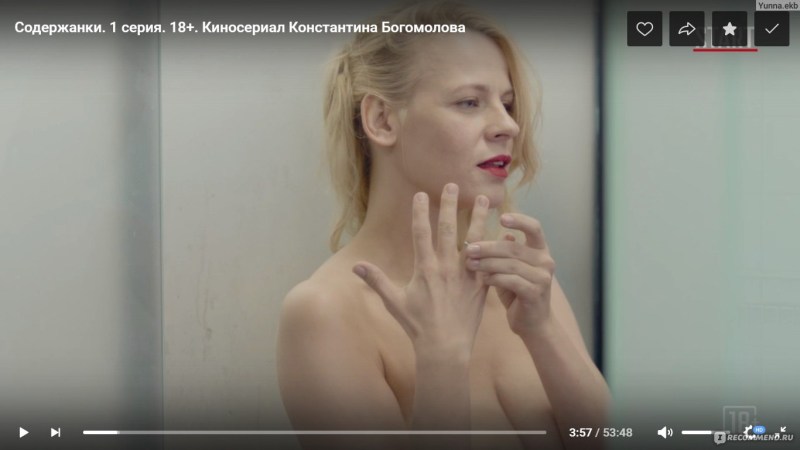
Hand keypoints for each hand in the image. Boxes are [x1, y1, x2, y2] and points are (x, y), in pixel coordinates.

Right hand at [353, 183, 490, 354]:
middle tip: (453, 185)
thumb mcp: (394, 302)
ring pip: (475, 240)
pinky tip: (506, 234)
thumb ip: (376, 280)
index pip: (420, 233)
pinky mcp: (480, 285)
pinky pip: (491, 261)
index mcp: (424, 269)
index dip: (420, 211)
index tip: (420, 193)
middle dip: (450, 205)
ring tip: (486, 200)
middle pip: (448, 229)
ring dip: (479, 218)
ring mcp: (465, 275)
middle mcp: (446, 268)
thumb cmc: (418, 326)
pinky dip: (498, 247)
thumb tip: (356, 265)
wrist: (445, 347)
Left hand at [464, 213, 555, 336]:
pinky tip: (483, 279)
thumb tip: (503, 233)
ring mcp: (542, 277)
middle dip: (488, 247)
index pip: (535, 227)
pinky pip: (510, 280)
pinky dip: (494, 278)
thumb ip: (507, 252)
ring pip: (510, 264)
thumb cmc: (518, 292)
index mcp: (541, 250)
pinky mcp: (535, 293)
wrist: (532, 323)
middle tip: (468, 248)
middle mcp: (545, 261)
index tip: (501, 217)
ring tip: (469, 263)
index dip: (519, 220)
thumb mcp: (511, 268)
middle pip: (513, 247)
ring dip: (486, 263)